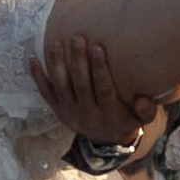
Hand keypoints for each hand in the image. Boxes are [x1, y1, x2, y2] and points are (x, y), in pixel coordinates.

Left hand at [29, 31, 160, 157]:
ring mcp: (69, 111)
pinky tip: (32, 58)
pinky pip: (45, 93)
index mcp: (109, 112)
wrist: (104, 141)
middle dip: (78, 60)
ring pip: (61, 86)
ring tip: (55, 41)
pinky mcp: (57, 110)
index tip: (98, 47)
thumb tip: (143, 99)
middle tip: (77, 37)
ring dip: (57, 64)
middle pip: (80, 84)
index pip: (103, 88)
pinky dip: (38, 77)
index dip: (99, 68)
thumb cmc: (126, 119)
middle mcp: (87, 112)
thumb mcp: (141, 120)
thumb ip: (147, 110)